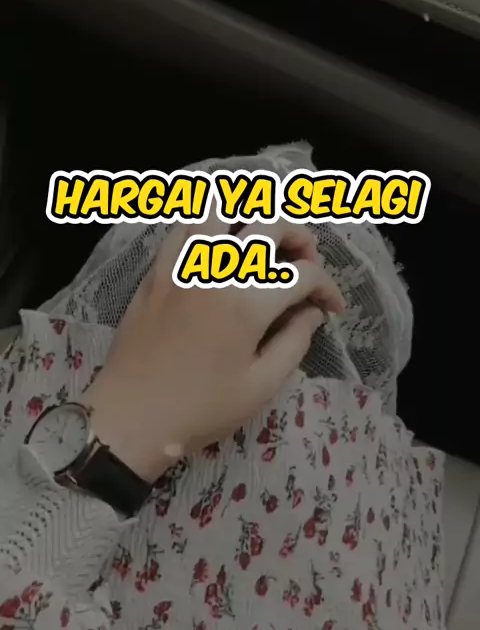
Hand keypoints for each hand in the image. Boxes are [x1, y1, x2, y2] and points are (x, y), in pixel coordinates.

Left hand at [82, 217, 344, 481]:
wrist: (130, 417)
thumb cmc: (200, 409)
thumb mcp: (260, 387)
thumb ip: (295, 342)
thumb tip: (313, 312)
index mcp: (246, 304)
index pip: (303, 274)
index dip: (326, 287)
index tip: (331, 307)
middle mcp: (215, 271)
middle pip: (268, 225)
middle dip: (299, 237)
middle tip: (305, 263)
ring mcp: (182, 266)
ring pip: (220, 211)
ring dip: (251, 218)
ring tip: (263, 242)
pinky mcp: (157, 271)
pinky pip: (184, 227)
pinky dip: (209, 225)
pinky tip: (219, 247)